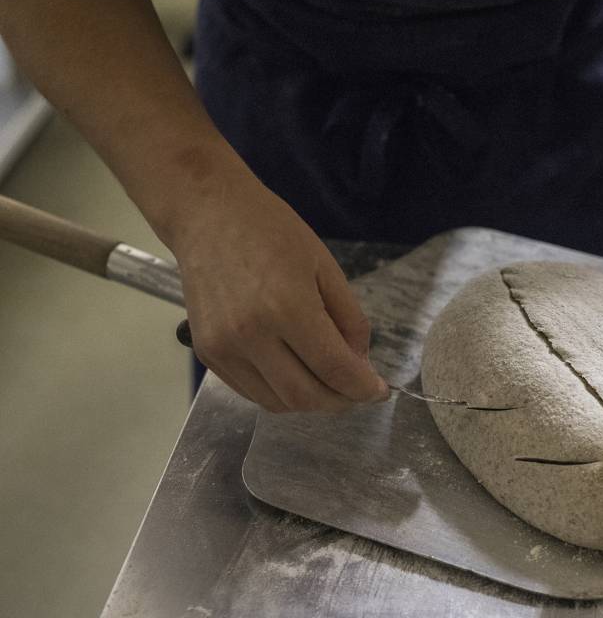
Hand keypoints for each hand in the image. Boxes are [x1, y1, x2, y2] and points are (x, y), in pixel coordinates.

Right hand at [171, 174, 388, 412]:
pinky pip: (252, 392)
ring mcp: (224, 348)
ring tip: (327, 382)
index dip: (364, 389)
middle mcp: (251, 335)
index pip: (335, 370)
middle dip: (340, 402)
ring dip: (310, 402)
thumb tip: (361, 364)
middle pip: (305, 397)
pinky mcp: (207, 353)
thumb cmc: (271, 231)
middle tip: (356, 391)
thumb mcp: (326, 267)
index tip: (380, 392)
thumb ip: (350, 320)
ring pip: (277, 403)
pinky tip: (295, 373)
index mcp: (287, 307)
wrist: (208, 215)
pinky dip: (280, 393)